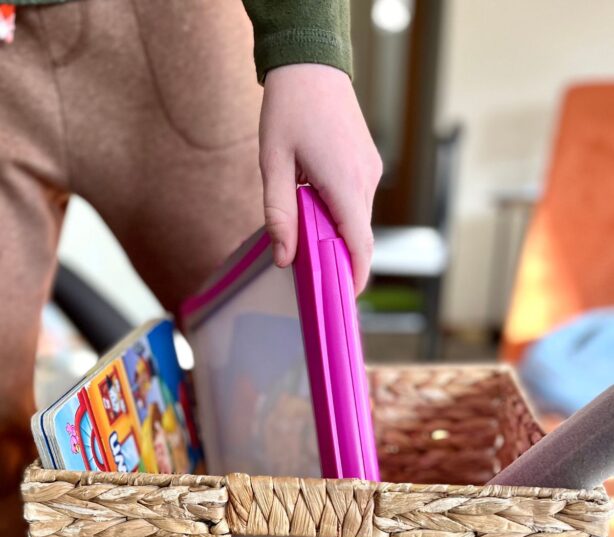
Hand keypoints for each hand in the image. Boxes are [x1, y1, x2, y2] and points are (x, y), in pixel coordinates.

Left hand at [259, 64, 382, 293]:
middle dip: (341, 259)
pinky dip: (341, 214)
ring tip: (307, 237)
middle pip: (359, 236)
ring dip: (337, 233)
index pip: (360, 245)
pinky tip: (315, 207)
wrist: (311, 62)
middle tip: (315, 276)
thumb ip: (279, 215)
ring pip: (358, 218)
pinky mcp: (367, 163)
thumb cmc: (289, 108)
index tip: (345, 299)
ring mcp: (370, 170)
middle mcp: (366, 180)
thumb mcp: (273, 164)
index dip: (355, 276)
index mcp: (345, 183)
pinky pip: (357, 200)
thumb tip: (285, 258)